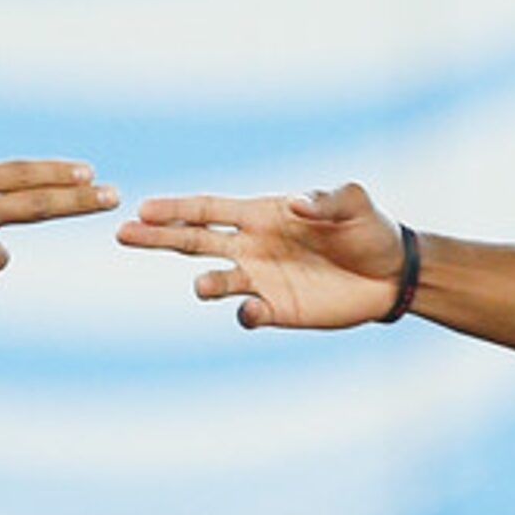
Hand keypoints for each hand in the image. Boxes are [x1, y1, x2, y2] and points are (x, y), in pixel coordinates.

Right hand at [116, 182, 408, 328]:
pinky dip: (245, 314)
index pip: (209, 208)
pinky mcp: (277, 309)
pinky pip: (249, 313)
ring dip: (206, 282)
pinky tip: (251, 312)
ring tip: (204, 285)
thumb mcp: (355, 205)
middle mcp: (252, 245)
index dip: (177, 208)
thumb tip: (293, 203)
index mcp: (262, 214)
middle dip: (158, 237)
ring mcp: (261, 279)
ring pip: (216, 279)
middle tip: (122, 233)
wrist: (392, 276)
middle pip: (194, 240)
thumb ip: (326, 200)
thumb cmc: (369, 230)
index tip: (143, 207)